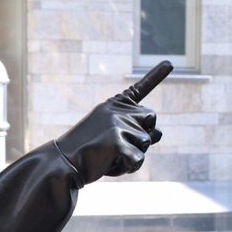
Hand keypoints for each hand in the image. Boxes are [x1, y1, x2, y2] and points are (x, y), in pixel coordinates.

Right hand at [55, 63, 170, 187]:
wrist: (61, 164)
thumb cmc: (87, 152)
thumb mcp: (111, 136)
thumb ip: (135, 132)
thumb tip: (159, 133)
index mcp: (114, 105)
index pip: (139, 90)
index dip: (156, 75)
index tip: (169, 63)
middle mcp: (117, 110)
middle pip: (152, 121)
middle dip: (141, 137)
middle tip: (116, 146)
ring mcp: (118, 124)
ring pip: (147, 143)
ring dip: (132, 155)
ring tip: (108, 156)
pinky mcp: (117, 142)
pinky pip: (138, 160)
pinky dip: (127, 168)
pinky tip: (108, 165)